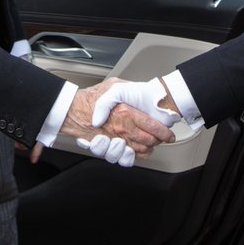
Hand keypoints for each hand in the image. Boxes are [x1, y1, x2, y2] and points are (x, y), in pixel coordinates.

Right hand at [59, 78, 175, 162]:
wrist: (74, 110)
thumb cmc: (93, 97)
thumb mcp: (113, 86)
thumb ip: (127, 90)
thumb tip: (144, 94)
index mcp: (125, 113)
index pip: (151, 125)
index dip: (163, 131)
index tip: (169, 133)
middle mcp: (121, 129)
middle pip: (148, 140)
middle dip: (158, 140)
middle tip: (162, 137)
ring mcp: (116, 140)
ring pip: (139, 151)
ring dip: (148, 148)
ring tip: (151, 143)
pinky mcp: (110, 149)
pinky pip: (127, 158)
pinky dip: (134, 156)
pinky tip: (135, 150)